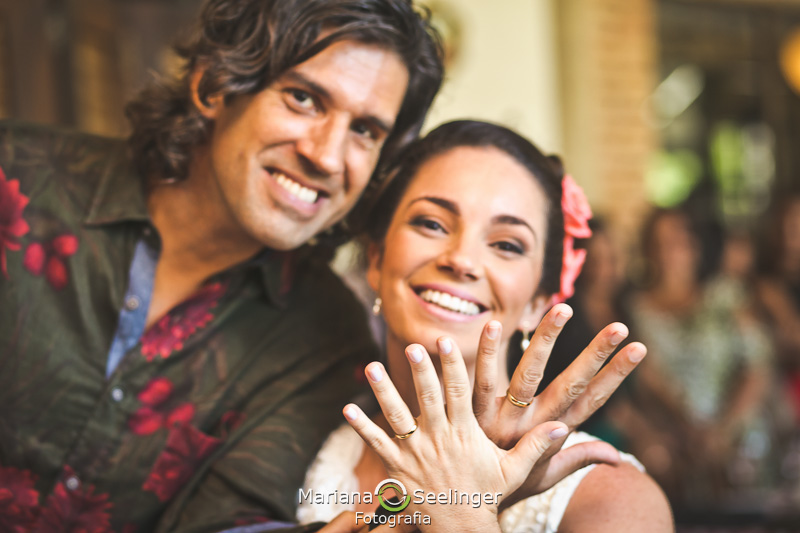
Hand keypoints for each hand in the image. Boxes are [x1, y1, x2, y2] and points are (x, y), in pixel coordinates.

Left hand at [343, 338, 567, 532]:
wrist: (460, 529)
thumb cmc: (487, 497)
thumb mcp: (515, 472)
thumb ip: (535, 446)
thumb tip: (563, 427)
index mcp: (465, 433)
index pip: (459, 392)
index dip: (453, 364)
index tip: (447, 341)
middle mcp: (439, 438)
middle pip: (428, 398)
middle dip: (420, 370)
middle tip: (412, 346)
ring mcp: (415, 452)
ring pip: (397, 416)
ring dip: (384, 391)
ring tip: (371, 367)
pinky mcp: (396, 468)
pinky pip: (377, 443)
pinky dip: (362, 426)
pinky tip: (347, 408)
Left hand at [472, 304, 646, 503]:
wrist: (462, 504)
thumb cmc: (506, 484)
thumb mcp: (545, 475)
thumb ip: (577, 458)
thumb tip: (618, 457)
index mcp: (552, 434)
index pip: (591, 400)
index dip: (616, 375)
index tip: (638, 348)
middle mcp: (533, 425)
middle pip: (568, 385)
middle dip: (595, 355)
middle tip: (618, 326)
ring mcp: (504, 419)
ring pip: (527, 376)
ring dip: (545, 341)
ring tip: (562, 309)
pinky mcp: (474, 414)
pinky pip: (480, 381)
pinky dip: (486, 352)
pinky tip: (492, 323)